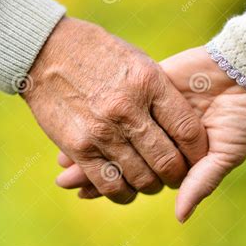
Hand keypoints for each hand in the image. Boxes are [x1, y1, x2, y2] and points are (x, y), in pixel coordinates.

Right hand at [22, 18, 207, 203]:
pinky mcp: (78, 147)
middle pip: (167, 162)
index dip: (198, 152)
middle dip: (178, 176)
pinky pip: (110, 185)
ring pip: (141, 179)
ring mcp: (102, 131)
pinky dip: (123, 194)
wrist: (47, 51)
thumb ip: (162, 94)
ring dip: (151, 186)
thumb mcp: (138, 62)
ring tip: (151, 182)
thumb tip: (184, 127)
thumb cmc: (100, 54)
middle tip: (175, 177)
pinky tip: (127, 190)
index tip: (197, 158)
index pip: (188, 131)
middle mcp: (128, 109)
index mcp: (149, 83)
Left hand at [56, 46, 245, 220]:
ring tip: (65, 163)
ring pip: (117, 132)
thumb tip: (180, 216)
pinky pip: (122, 104)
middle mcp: (158, 134)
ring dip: (92, 146)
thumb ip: (200, 182)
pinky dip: (102, 116)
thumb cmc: (244, 118)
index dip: (115, 184)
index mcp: (175, 154)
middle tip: (67, 183)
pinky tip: (79, 125)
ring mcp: (153, 111)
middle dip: (95, 169)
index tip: (86, 194)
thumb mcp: (225, 155)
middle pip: (121, 155)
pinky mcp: (151, 85)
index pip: (138, 174)